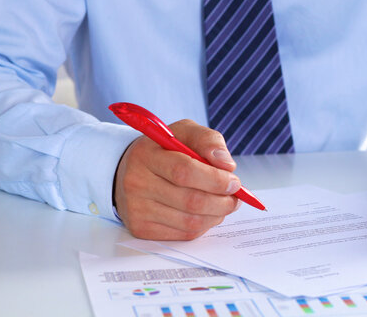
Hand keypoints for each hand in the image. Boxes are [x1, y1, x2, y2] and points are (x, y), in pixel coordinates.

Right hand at [113, 119, 241, 239]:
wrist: (131, 169)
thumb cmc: (165, 150)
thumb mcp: (185, 132)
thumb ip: (208, 141)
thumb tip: (227, 165)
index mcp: (146, 155)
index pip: (184, 172)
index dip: (215, 180)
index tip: (235, 182)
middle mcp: (136, 183)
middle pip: (190, 201)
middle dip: (222, 202)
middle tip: (235, 197)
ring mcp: (137, 209)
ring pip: (190, 222)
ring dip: (216, 215)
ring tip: (224, 204)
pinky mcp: (141, 229)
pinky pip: (184, 234)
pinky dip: (204, 225)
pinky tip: (206, 213)